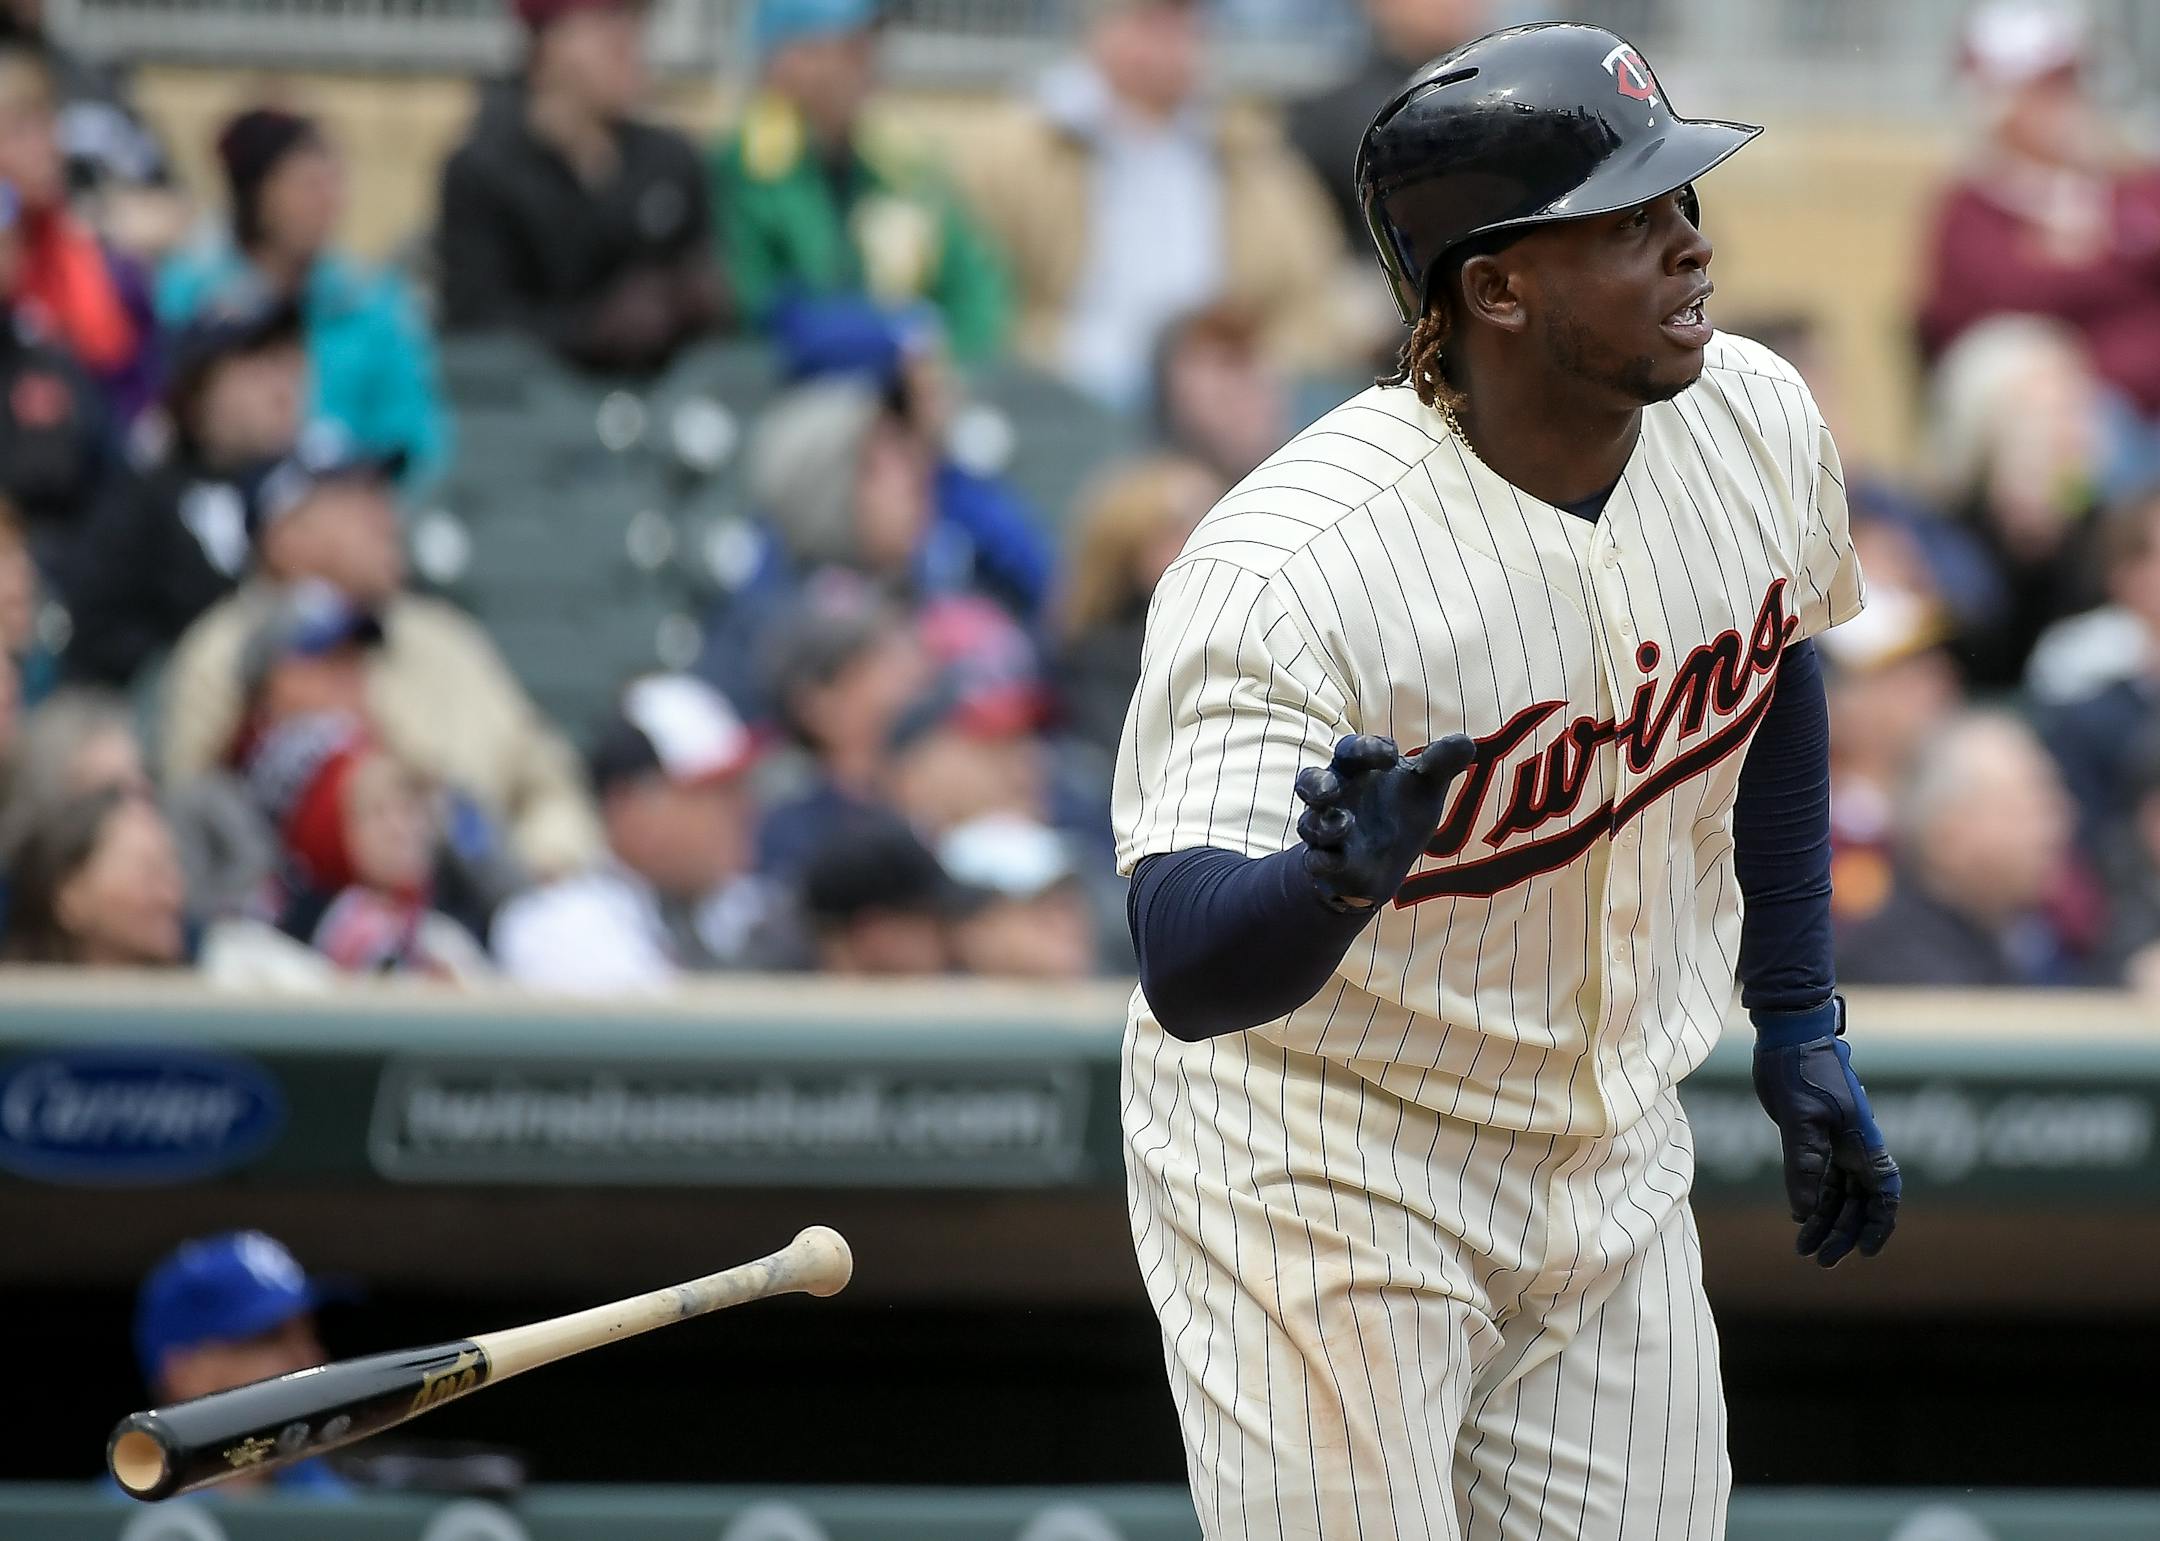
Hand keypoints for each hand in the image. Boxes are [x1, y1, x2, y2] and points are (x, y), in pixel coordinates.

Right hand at [1293, 732, 1475, 911]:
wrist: (1385, 863)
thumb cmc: (1400, 811)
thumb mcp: (1426, 786)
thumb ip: (1442, 763)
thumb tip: (1466, 742)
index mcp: (1356, 770)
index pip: (1352, 751)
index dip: (1367, 749)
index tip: (1391, 756)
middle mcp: (1335, 797)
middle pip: (1311, 782)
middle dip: (1316, 784)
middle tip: (1329, 789)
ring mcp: (1328, 831)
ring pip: (1310, 824)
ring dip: (1323, 824)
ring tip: (1344, 824)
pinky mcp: (1327, 864)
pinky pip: (1316, 862)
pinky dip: (1323, 861)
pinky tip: (1335, 859)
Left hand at [1752, 998, 1900, 1266]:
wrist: (1786, 1035)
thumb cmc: (1800, 1070)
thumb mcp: (1799, 1118)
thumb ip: (1804, 1163)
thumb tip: (1805, 1210)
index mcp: (1862, 1142)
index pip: (1884, 1193)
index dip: (1879, 1224)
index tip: (1865, 1252)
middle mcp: (1854, 1145)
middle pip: (1859, 1201)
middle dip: (1844, 1232)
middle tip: (1819, 1259)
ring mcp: (1834, 1140)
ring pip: (1838, 1192)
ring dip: (1825, 1220)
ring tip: (1803, 1248)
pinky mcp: (1813, 1134)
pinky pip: (1820, 1175)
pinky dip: (1812, 1198)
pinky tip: (1798, 1216)